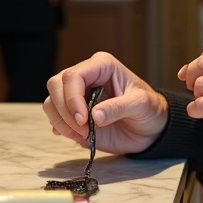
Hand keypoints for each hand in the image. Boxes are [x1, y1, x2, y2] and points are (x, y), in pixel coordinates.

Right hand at [43, 51, 168, 153]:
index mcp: (101, 66)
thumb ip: (118, 108)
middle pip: (56, 86)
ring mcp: (77, 95)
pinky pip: (55, 117)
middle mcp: (86, 77)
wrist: (150, 128)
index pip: (73, 75)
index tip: (83, 119)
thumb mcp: (141, 105)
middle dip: (65, 111)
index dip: (72, 98)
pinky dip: (61, 129)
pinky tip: (78, 136)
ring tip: (83, 135)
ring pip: (52, 102)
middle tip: (84, 130)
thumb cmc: (149, 109)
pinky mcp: (73, 113)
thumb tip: (94, 115)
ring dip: (61, 122)